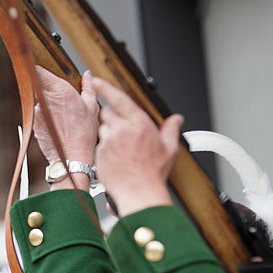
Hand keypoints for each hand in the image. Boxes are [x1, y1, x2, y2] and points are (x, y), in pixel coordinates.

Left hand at [34, 68, 99, 183]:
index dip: (39, 69)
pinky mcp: (33, 123)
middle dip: (46, 87)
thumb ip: (89, 87)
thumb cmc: (83, 134)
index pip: (39, 71)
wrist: (71, 157)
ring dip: (47, 103)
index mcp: (60, 91)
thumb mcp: (92, 107)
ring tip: (61, 115)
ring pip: (38, 100)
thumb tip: (88, 75)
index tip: (40, 67)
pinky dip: (45, 116)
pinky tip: (57, 124)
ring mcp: (37, 112)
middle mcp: (45, 100)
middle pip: (38, 84)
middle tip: (59, 95)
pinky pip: (38, 114)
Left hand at [91, 75, 179, 215]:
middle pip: (107, 113)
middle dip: (113, 119)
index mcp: (139, 123)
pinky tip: (117, 159)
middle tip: (124, 133)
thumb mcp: (169, 148)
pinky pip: (99, 145)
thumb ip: (171, 130)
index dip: (105, 87)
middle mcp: (121, 129)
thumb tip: (177, 119)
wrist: (139, 192)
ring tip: (122, 150)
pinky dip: (106, 149)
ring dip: (109, 135)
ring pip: (103, 130)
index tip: (95, 80)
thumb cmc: (153, 173)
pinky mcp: (100, 153)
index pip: (118, 99)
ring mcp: (109, 141)